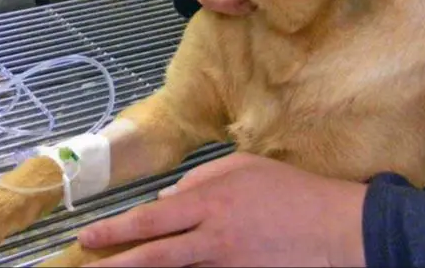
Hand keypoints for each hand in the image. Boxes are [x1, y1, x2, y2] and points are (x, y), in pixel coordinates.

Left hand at [78, 153, 366, 266]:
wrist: (335, 228)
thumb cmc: (288, 190)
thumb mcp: (241, 167)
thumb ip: (199, 179)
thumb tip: (167, 198)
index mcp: (207, 203)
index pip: (150, 219)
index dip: (116, 230)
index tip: (89, 236)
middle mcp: (211, 238)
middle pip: (154, 256)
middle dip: (115, 264)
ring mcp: (227, 265)